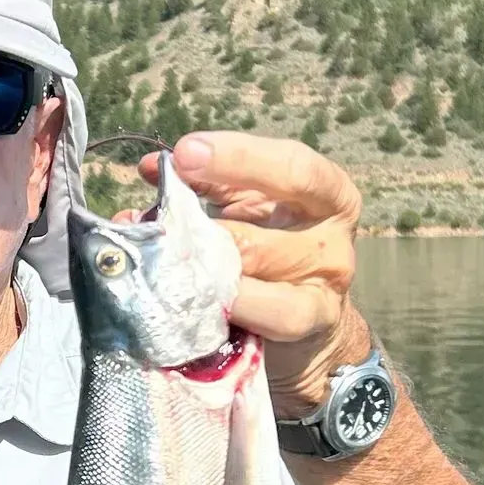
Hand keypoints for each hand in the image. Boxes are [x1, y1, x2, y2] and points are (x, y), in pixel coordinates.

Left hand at [141, 132, 368, 418]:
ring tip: (155, 258)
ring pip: (254, 262)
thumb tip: (151, 167)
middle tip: (155, 216)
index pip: (290, 165)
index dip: (237, 157)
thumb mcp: (252, 211)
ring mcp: (326, 281)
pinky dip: (225, 300)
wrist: (305, 330)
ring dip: (198, 260)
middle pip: (262, 226)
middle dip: (202, 215)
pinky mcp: (312, 320)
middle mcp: (332, 234)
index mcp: (327, 193)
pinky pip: (266, 309)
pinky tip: (195, 298)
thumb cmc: (272, 257)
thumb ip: (211, 185)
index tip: (184, 154)